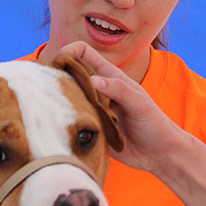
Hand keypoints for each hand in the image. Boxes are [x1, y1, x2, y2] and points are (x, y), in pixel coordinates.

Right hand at [58, 41, 183, 172]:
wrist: (159, 153)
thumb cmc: (154, 124)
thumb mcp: (139, 103)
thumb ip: (118, 90)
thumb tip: (93, 81)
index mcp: (110, 76)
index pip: (83, 52)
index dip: (68, 51)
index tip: (57, 64)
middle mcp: (98, 89)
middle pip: (70, 73)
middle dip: (57, 75)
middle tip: (46, 88)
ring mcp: (93, 107)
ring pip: (68, 96)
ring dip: (59, 99)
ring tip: (50, 106)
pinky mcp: (90, 126)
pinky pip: (72, 119)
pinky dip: (64, 119)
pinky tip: (59, 124)